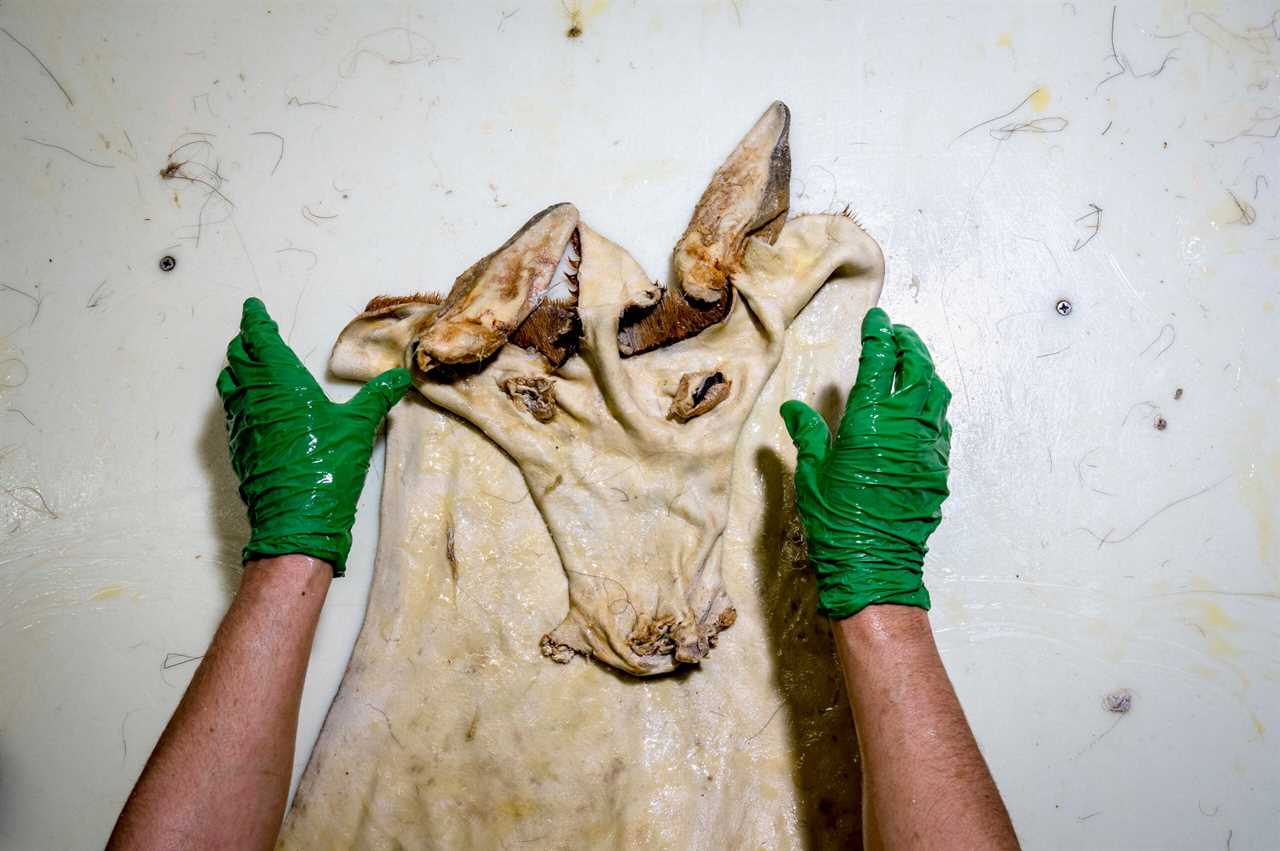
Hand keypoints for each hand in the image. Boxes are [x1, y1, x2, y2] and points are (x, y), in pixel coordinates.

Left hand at [216, 298, 411, 575]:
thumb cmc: (327, 467)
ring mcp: (243, 423)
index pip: (261, 340)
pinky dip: (239, 398)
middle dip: (246, 343)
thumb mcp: (359, 427)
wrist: (296, 519)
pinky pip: (233, 411)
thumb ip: (377, 398)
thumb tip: (400, 379)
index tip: (253, 309)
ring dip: (238, 369)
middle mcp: (255, 397)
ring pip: (231, 384)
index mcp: (282, 383)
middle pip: (239, 359)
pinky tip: (252, 407)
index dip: (256, 321)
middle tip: (254, 334)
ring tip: (249, 365)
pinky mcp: (239, 447)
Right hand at [780, 307, 950, 619]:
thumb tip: (795, 408)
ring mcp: (927, 446)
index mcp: (870, 420)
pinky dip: (932, 405)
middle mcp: (905, 425)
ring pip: (936, 393)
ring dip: (925, 371)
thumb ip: (809, 434)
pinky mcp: (938, 467)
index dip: (878, 336)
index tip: (877, 320)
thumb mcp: (811, 474)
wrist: (875, 563)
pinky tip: (922, 407)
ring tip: (913, 362)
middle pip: (916, 369)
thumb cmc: (837, 520)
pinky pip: (940, 424)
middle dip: (908, 345)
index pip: (879, 363)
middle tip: (898, 334)